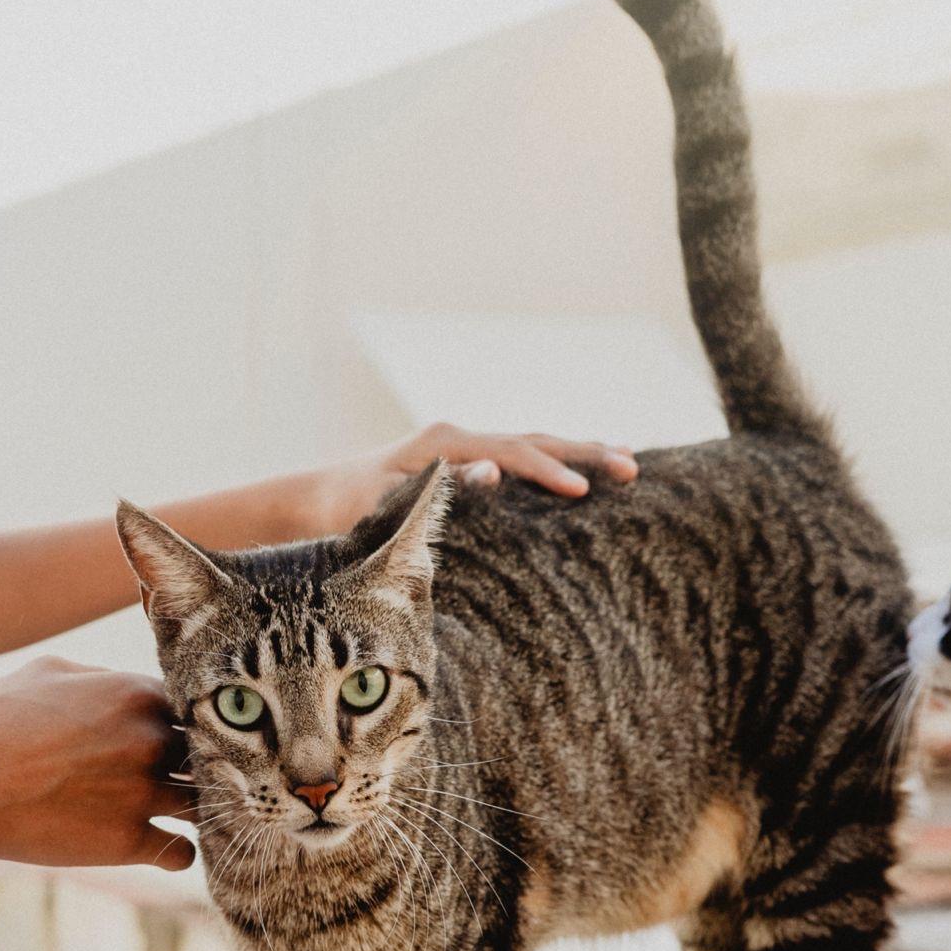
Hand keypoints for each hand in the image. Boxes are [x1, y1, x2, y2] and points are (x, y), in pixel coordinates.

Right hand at [0, 658, 194, 870]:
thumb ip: (99, 677)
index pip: (194, 708)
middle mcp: (152, 742)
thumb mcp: (46, 674)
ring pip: (204, 803)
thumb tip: (121, 684)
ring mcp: (143, 793)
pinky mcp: (128, 841)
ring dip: (199, 809)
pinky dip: (182, 852)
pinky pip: (182, 852)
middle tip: (194, 776)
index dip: (188, 724)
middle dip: (201, 765)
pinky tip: (172, 848)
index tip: (181, 736)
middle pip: (206, 755)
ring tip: (189, 813)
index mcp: (137, 695)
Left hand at [307, 422, 639, 533]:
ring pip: (535, 444)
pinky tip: (586, 475)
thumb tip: (493, 473)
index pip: (512, 453)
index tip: (583, 490)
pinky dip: (558, 463)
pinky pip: (523, 459)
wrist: (318, 499)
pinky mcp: (468, 466)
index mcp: (445, 444)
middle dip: (585, 452)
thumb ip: (435, 491)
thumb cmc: (345, 512)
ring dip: (580, 452)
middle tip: (632, 468)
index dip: (549, 471)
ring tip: (626, 462)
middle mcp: (460, 438)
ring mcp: (466, 449)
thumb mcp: (382, 506)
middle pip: (535, 439)